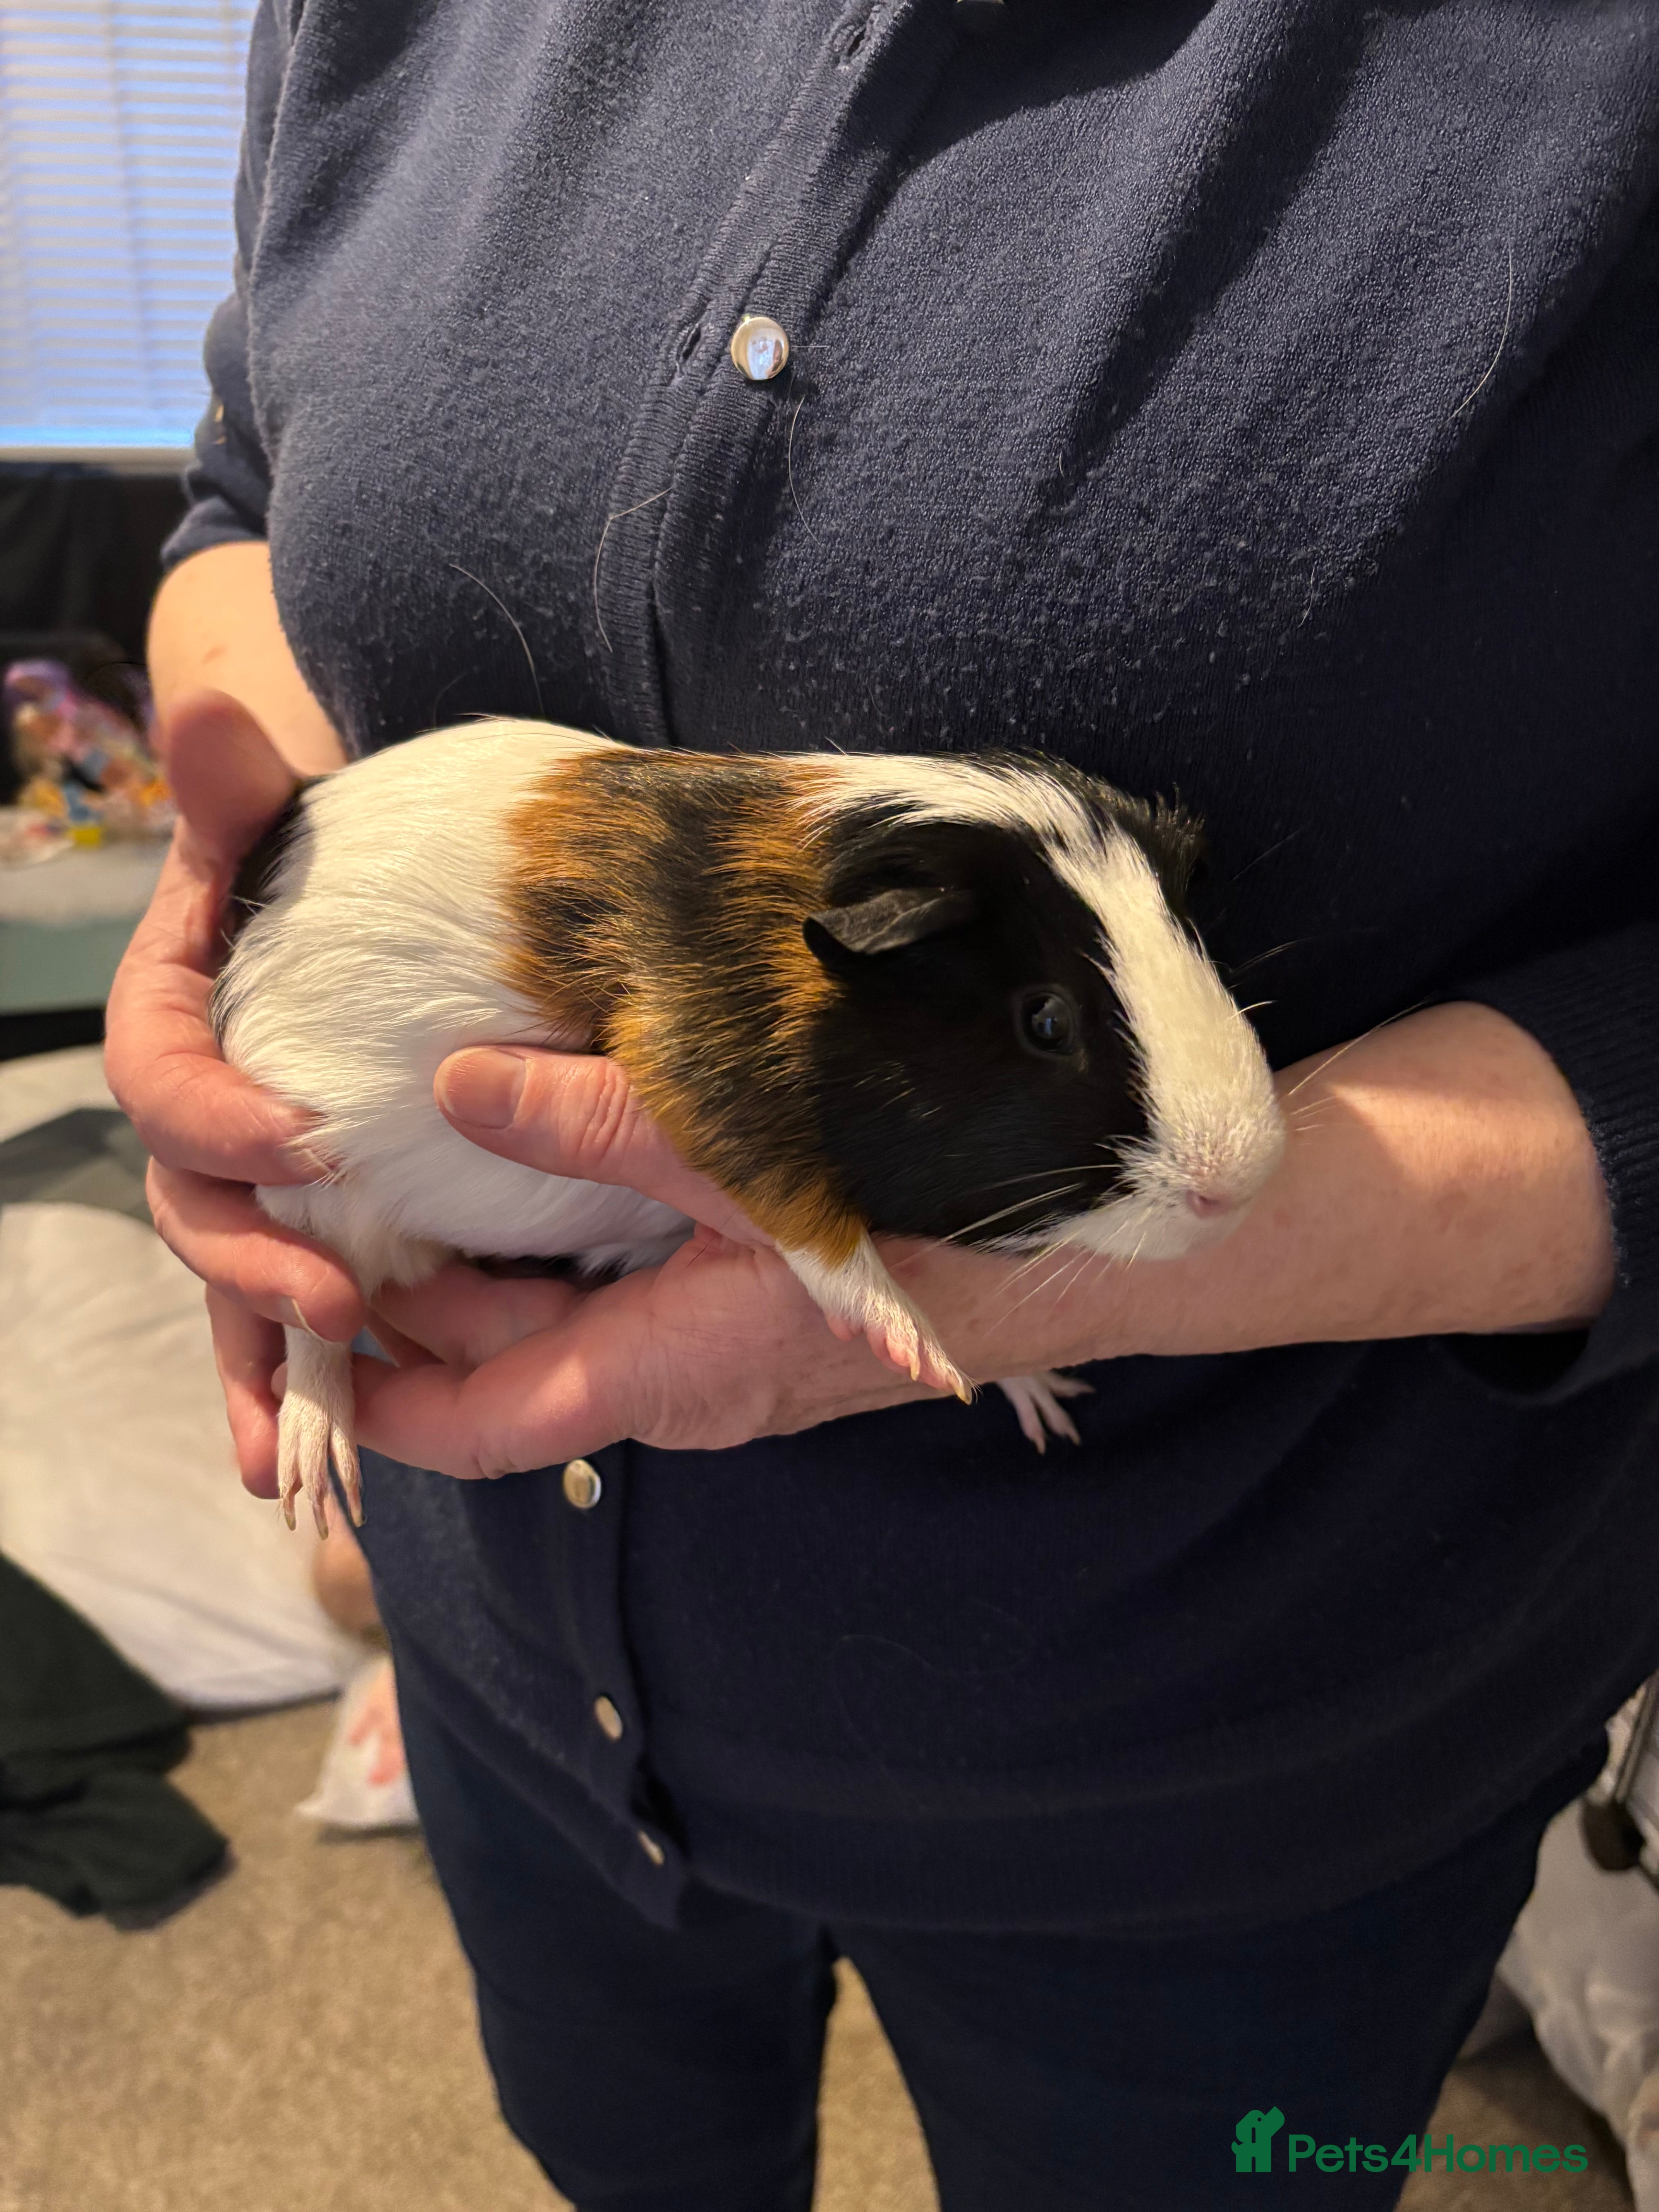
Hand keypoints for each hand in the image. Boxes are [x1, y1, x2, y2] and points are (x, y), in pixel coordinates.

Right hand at [104, 692, 367, 1497]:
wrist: (342, 915)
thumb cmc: (308, 871)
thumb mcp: (277, 826)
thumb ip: (241, 792)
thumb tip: (207, 706)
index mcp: (175, 1022)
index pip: (167, 1076)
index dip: (216, 1111)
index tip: (297, 1131)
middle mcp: (194, 1114)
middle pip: (192, 1201)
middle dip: (252, 1253)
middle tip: (333, 1289)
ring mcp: (236, 1184)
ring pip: (225, 1282)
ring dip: (253, 1358)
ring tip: (288, 1441)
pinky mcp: (287, 1228)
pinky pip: (267, 1317)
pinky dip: (273, 1384)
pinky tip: (289, 1459)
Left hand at [354, 1047, 1072, 1476]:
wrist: (1093, 1240)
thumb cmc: (940, 1212)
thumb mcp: (754, 1159)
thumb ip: (603, 1124)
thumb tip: (464, 1085)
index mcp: (671, 1376)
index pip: (483, 1425)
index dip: (377, 1399)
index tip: (294, 1337)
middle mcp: (686, 1383)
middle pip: (511, 1368)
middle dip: (414, 1310)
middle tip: (329, 1212)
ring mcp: (725, 1350)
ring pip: (569, 1326)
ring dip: (489, 1269)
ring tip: (405, 1177)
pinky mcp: (759, 1307)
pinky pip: (626, 1294)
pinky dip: (563, 1246)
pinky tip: (535, 1160)